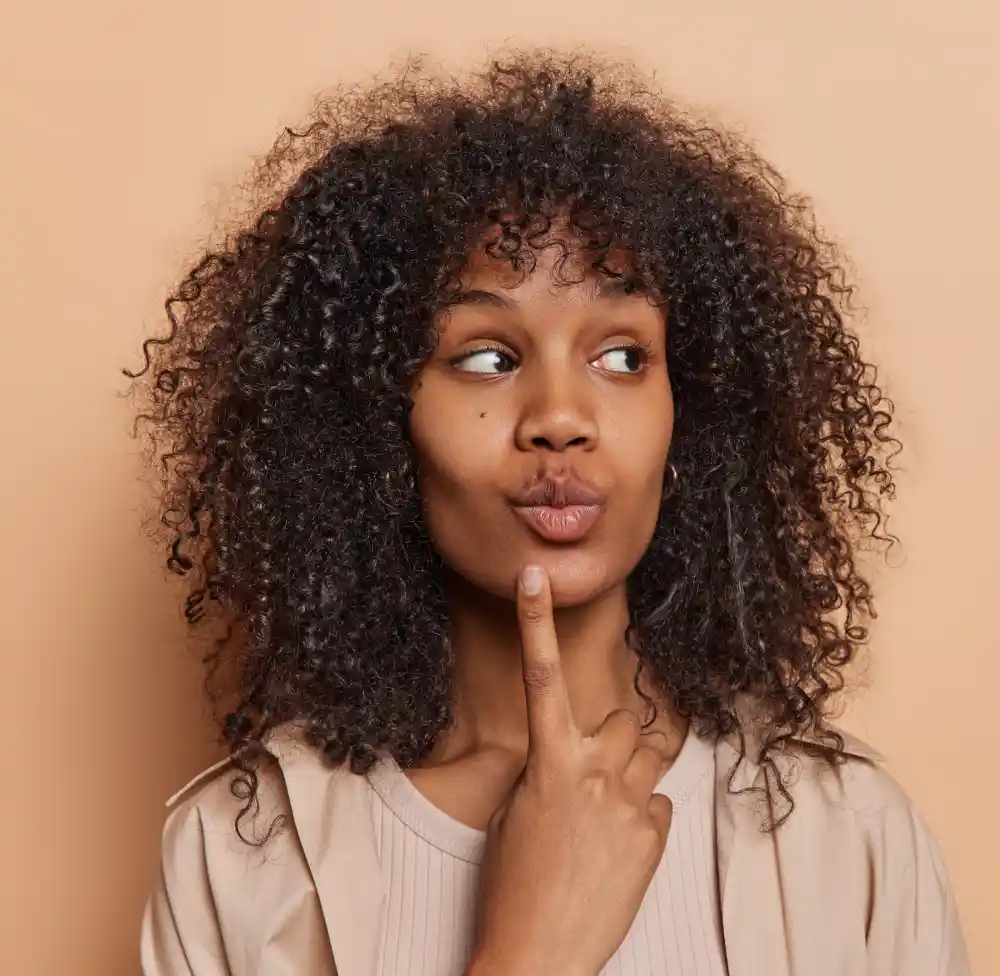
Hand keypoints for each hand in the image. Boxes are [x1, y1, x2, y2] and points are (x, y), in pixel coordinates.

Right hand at [468, 565, 672, 975]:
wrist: (540, 956)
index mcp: (549, 761)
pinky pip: (658, 804)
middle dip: (612, 739)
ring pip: (648, 756)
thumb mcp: (515, 813)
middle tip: (590, 776)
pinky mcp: (656, 836)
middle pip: (623, 721)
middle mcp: (594, 772)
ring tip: (603, 814)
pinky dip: (641, 816)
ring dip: (630, 773)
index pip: (539, 676)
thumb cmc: (511, 885)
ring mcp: (630, 804)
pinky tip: (616, 848)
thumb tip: (574, 756)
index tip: (534, 578)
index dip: (536, 621)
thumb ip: (548, 770)